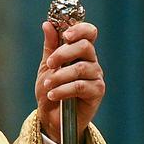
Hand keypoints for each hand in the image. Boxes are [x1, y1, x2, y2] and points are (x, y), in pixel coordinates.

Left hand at [35, 21, 104, 142]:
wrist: (50, 118)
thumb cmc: (50, 91)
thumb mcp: (46, 67)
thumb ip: (50, 47)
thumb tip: (47, 24)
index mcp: (81, 52)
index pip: (89, 33)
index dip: (80, 29)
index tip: (65, 34)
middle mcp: (91, 62)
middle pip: (85, 46)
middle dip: (64, 53)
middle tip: (50, 63)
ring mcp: (96, 77)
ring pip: (81, 68)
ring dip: (60, 75)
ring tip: (48, 84)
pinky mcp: (96, 92)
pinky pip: (80, 86)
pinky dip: (63, 89)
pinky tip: (53, 94)